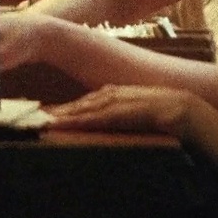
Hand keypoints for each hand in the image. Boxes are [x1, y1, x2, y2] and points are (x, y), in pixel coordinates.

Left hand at [46, 84, 200, 139]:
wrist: (180, 107)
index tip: (47, 116)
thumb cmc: (161, 111)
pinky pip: (91, 117)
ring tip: (42, 122)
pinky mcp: (117, 112)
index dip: (64, 110)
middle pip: (76, 104)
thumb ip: (120, 114)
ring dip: (61, 116)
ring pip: (80, 109)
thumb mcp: (135, 110)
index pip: (82, 102)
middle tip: (36, 118)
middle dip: (56, 112)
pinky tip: (61, 124)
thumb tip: (109, 122)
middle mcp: (109, 94)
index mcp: (112, 93)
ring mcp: (113, 101)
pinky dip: (74, 120)